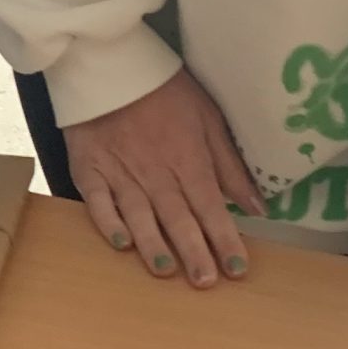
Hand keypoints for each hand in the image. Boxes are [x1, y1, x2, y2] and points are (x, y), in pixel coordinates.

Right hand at [64, 67, 261, 288]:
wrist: (110, 65)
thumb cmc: (165, 91)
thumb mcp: (209, 118)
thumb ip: (230, 164)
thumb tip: (258, 206)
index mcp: (188, 159)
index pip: (210, 206)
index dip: (224, 239)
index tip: (237, 269)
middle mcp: (156, 172)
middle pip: (177, 217)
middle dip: (193, 251)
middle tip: (205, 282)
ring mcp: (120, 172)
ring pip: (140, 214)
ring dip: (153, 244)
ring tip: (165, 271)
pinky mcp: (90, 169)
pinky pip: (98, 201)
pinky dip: (108, 222)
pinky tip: (120, 244)